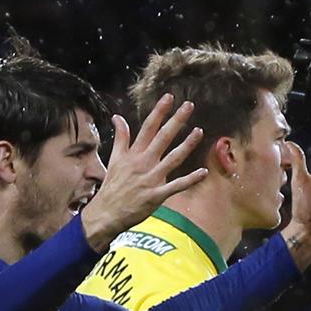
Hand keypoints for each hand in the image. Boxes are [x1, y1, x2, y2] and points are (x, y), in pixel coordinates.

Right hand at [80, 95, 206, 250]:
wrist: (106, 213)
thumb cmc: (112, 186)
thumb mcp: (114, 158)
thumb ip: (120, 137)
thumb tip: (117, 117)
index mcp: (134, 154)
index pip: (148, 127)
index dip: (159, 112)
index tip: (169, 97)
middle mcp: (143, 163)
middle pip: (162, 137)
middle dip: (176, 120)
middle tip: (189, 105)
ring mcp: (151, 179)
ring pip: (173, 158)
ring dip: (187, 145)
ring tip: (200, 131)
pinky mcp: (156, 195)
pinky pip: (177, 186)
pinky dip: (190, 179)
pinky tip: (204, 172)